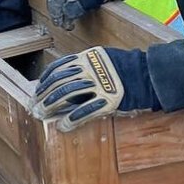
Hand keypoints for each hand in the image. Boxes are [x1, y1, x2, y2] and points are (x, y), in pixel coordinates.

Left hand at [32, 40, 183, 131]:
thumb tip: (59, 82)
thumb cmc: (124, 70)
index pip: (58, 68)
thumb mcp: (101, 61)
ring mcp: (100, 84)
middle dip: (44, 96)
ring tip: (43, 115)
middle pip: (60, 82)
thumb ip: (83, 67)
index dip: (45, 81)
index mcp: (87, 57)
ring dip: (52, 106)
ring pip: (68, 95)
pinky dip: (71, 119)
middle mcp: (91, 69)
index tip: (37, 91)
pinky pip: (85, 111)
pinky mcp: (109, 100)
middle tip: (35, 107)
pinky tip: (62, 126)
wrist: (148, 76)